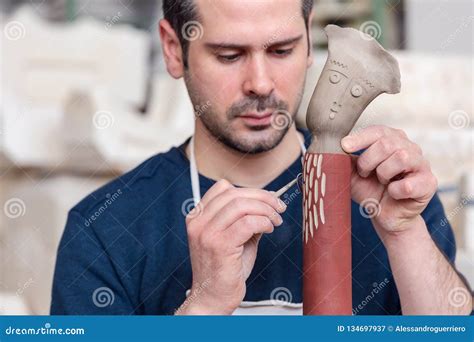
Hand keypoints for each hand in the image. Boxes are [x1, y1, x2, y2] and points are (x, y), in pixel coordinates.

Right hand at [177, 179, 286, 314]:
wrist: (212, 298)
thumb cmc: (223, 271)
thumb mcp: (231, 237)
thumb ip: (243, 219)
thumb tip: (266, 203)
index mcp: (197, 217)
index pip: (223, 188)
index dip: (249, 191)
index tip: (266, 199)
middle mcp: (198, 222)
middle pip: (234, 193)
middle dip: (263, 197)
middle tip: (278, 207)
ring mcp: (207, 233)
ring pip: (242, 205)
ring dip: (265, 210)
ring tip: (275, 220)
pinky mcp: (220, 245)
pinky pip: (248, 223)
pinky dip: (263, 222)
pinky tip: (268, 229)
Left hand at [341, 125, 437, 237]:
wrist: (385, 215)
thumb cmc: (370, 190)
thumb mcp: (353, 174)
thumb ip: (345, 160)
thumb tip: (331, 147)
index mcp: (392, 139)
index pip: (378, 131)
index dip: (360, 138)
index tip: (344, 146)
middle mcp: (409, 147)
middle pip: (387, 143)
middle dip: (368, 160)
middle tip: (364, 173)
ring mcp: (422, 164)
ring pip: (400, 158)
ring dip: (383, 173)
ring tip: (382, 182)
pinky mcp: (429, 183)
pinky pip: (408, 184)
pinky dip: (395, 191)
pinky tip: (393, 193)